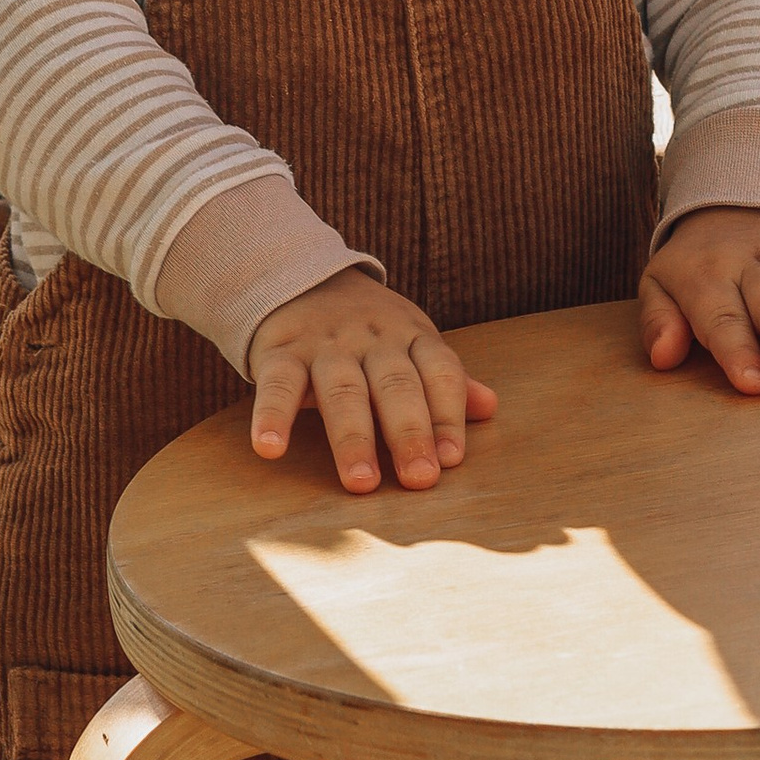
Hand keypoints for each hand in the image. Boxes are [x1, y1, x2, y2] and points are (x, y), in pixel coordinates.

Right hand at [248, 269, 497, 494]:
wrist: (297, 277)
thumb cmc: (365, 329)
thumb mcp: (410, 341)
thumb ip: (444, 379)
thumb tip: (490, 408)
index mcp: (410, 335)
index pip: (439, 372)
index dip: (448, 414)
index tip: (452, 459)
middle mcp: (372, 339)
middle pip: (395, 385)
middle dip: (409, 432)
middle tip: (419, 479)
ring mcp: (325, 344)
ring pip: (342, 391)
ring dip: (352, 437)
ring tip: (361, 482)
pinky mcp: (280, 352)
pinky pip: (277, 385)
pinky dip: (272, 416)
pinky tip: (270, 449)